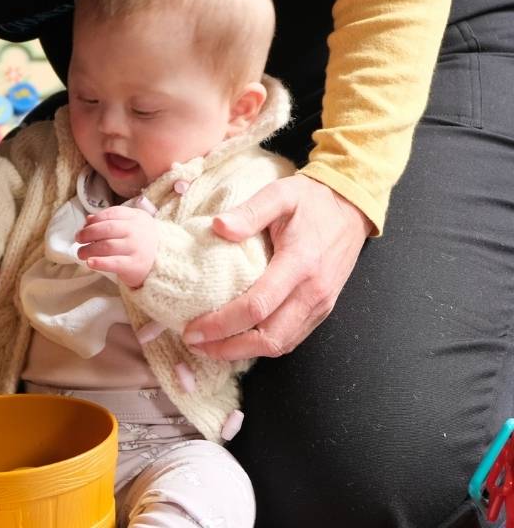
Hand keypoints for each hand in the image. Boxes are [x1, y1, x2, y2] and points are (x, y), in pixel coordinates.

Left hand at [76, 205, 157, 288]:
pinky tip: (90, 263)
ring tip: (80, 253)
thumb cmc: (141, 242)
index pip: (112, 214)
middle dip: (88, 233)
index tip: (84, 226)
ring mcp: (137, 248)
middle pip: (107, 229)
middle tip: (78, 239)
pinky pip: (114, 263)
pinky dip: (100, 262)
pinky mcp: (135, 265)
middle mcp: (137, 231)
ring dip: (89, 249)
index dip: (95, 220)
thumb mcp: (130, 226)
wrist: (164, 263)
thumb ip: (110, 220)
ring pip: (107, 246)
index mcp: (136, 217)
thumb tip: (88, 219)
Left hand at [182, 173, 372, 359]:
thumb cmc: (312, 200)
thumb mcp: (280, 194)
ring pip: (281, 344)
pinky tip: (240, 341)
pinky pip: (292, 338)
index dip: (222, 323)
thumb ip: (249, 211)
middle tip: (195, 343)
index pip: (257, 306)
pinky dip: (264, 346)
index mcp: (299, 263)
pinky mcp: (322, 308)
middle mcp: (313, 291)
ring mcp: (320, 304)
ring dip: (244, 352)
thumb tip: (219, 227)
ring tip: (211, 348)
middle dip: (228, 347)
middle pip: (269, 337)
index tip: (193, 329)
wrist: (351, 207)